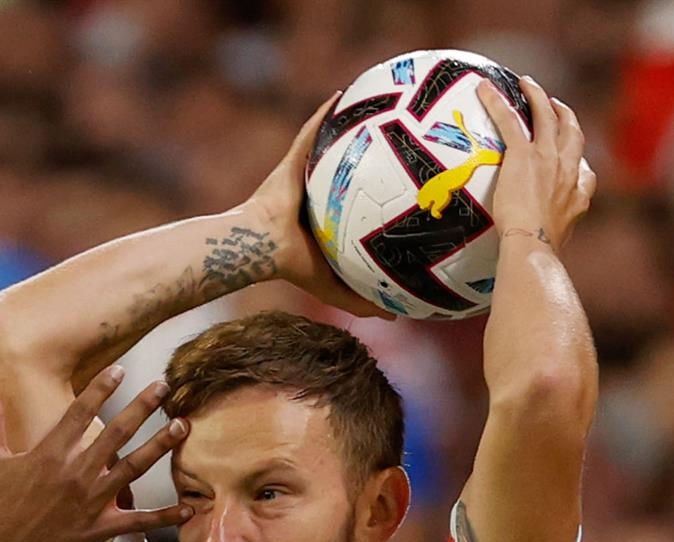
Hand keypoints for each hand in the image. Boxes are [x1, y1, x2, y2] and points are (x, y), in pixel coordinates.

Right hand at [0, 365, 187, 541]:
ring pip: (134, 468)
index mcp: (50, 454)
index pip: (80, 412)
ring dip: (160, 446)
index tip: (120, 370)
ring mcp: (92, 501)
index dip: (101, 388)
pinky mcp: (101, 528)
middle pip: (117, 433)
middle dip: (142, 407)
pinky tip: (188, 508)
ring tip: (182, 427)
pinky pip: (139, 521)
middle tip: (163, 387)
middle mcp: (76, 473)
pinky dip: (164, 516)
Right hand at [241, 95, 392, 319]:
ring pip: (334, 145)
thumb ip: (363, 300)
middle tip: (404, 142)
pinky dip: (326, 112)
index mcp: (331, 219)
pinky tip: (344, 94)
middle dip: (375, 155)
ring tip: (380, 109)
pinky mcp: (294, 159)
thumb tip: (396, 314)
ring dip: (352, 127)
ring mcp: (306, 173)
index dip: (384, 195)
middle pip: (353, 168)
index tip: (411, 188)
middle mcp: (321, 193)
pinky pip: (312, 129)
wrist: (262, 246)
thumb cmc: (293, 265)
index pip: (361, 203)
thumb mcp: (335, 287)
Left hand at [475, 75, 595, 249]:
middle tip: (554, 104)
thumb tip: (540, 249)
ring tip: (527, 83)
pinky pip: (509, 120)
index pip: (584, 169)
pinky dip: (497, 102)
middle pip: (571, 132)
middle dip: (564, 115)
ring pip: (546, 116)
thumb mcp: (556, 241)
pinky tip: (485, 89)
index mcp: (579, 193)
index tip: (570, 154)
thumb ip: (552, 234)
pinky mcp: (523, 154)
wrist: (534, 244)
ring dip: (537, 96)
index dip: (577, 157)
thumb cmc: (541, 251)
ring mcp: (547, 158)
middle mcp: (568, 169)